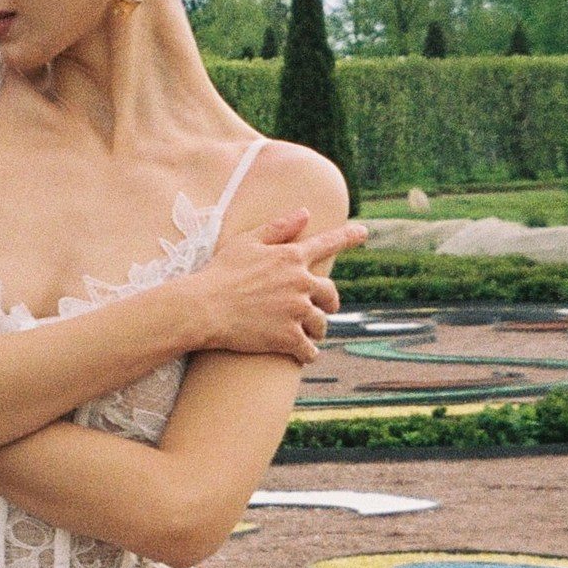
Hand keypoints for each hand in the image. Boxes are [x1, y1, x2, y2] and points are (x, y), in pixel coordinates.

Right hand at [186, 211, 365, 364]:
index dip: (347, 236)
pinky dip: (307, 354)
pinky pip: (310, 350)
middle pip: (330, 294)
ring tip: (306, 335)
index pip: (328, 243)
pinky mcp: (288, 337)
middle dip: (328, 303)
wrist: (203, 308)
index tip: (364, 231)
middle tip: (324, 310)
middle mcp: (300, 282)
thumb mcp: (246, 242)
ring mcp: (296, 311)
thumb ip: (278, 227)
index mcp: (291, 256)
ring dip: (315, 330)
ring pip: (320, 324)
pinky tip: (302, 355)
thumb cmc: (220, 273)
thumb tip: (304, 213)